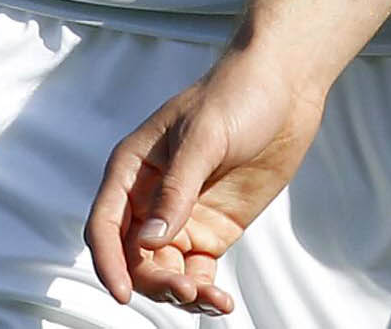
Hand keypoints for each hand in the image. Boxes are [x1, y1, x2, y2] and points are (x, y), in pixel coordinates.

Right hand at [86, 52, 332, 315]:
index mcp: (132, 169)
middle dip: (153, 281)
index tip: (122, 293)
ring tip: (211, 299)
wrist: (285, 86)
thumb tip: (150, 241)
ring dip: (180, 293)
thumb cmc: (236, 95)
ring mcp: (181, 217)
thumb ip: (177, 189)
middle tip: (186, 290)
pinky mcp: (212, 230)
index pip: (105, 225)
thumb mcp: (204, 137)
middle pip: (133, 258)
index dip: (108, 262)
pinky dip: (204, 293)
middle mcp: (149, 198)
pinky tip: (221, 303)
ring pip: (164, 272)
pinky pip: (198, 272)